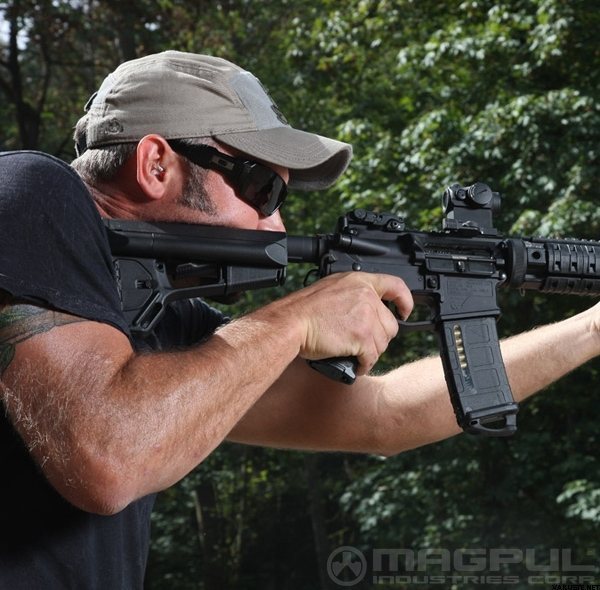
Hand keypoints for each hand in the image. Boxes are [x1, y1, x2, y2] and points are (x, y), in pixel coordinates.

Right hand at [268, 272, 412, 374]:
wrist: (291, 323)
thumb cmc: (302, 310)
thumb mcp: (331, 289)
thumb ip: (352, 295)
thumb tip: (364, 312)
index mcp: (359, 281)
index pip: (395, 285)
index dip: (404, 300)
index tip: (404, 311)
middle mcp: (366, 296)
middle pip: (390, 324)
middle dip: (378, 338)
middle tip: (362, 343)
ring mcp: (366, 316)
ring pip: (382, 343)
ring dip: (370, 352)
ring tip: (354, 355)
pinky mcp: (362, 337)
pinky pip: (372, 357)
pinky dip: (364, 365)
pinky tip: (355, 365)